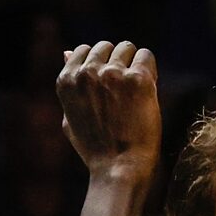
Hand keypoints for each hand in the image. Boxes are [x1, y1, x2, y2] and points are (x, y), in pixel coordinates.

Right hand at [56, 41, 160, 184]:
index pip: (84, 50)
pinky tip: (146, 91)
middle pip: (106, 47)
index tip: (107, 85)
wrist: (119, 169)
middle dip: (116, 62)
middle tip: (123, 90)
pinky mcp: (137, 79)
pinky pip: (146, 56)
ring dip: (133, 64)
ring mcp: (112, 74)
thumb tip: (67, 52)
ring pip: (127, 48)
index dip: (98, 65)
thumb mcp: (71, 117)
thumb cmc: (96, 149)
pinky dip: (149, 70)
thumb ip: (70, 84)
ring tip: (134, 91)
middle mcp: (87, 73)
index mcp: (67, 80)